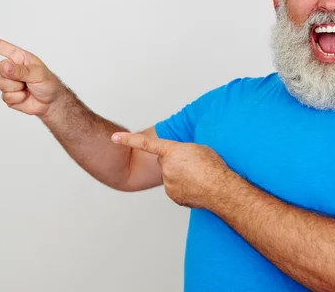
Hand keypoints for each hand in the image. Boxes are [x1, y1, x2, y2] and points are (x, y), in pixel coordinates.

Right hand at [0, 30, 63, 116]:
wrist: (51, 103)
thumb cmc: (48, 83)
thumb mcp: (38, 74)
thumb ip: (21, 70)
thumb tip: (5, 67)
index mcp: (19, 58)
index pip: (0, 47)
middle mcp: (12, 68)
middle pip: (0, 68)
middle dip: (13, 76)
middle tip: (27, 80)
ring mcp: (8, 82)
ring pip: (1, 84)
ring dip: (17, 89)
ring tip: (28, 89)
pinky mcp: (8, 95)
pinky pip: (6, 97)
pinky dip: (18, 98)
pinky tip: (25, 97)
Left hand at [111, 132, 230, 207]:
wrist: (220, 189)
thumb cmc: (213, 167)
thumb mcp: (199, 149)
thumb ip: (183, 150)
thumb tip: (179, 157)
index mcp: (172, 151)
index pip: (146, 144)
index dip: (128, 139)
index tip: (114, 137)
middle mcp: (166, 167)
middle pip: (165, 161)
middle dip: (174, 162)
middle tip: (192, 165)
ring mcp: (168, 183)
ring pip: (171, 176)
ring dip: (180, 175)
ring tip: (197, 176)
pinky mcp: (173, 195)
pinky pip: (175, 188)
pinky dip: (183, 187)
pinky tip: (195, 186)